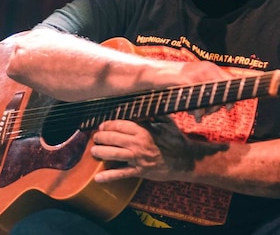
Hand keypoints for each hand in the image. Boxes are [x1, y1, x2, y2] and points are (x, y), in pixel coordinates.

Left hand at [90, 118, 227, 182]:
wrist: (185, 160)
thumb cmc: (175, 139)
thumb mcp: (166, 122)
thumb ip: (154, 113)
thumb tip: (146, 101)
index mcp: (144, 130)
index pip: (120, 125)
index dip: (108, 124)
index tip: (102, 125)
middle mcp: (138, 143)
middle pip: (113, 138)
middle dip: (101, 137)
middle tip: (96, 137)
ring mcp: (138, 158)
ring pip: (113, 154)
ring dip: (101, 152)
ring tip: (94, 152)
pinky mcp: (139, 171)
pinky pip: (121, 174)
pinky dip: (109, 176)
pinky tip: (98, 178)